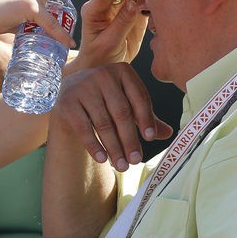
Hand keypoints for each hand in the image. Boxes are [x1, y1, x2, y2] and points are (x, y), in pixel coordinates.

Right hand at [55, 62, 172, 168]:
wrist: (70, 95)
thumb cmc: (105, 100)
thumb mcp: (126, 103)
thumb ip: (145, 117)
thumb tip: (169, 133)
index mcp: (123, 71)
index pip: (139, 97)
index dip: (146, 119)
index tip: (150, 139)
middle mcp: (102, 74)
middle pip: (121, 112)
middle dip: (130, 139)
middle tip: (136, 160)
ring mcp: (83, 86)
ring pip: (103, 123)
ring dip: (114, 147)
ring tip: (122, 166)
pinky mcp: (67, 102)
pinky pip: (83, 128)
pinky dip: (94, 145)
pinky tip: (103, 159)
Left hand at [68, 0, 147, 71]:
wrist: (103, 67)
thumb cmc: (98, 57)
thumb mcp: (109, 42)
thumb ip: (122, 22)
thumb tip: (134, 2)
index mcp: (94, 8)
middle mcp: (107, 4)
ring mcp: (121, 7)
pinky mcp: (134, 12)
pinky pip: (145, 2)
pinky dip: (152, 2)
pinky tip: (158, 5)